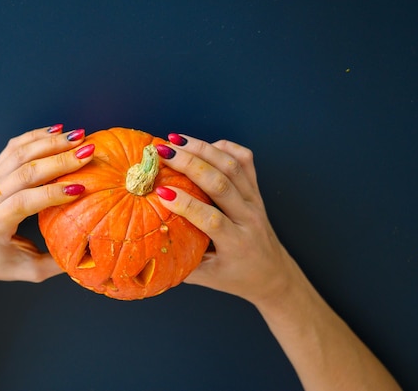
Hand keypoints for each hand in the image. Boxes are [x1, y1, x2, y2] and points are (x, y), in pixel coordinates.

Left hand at [0, 125, 94, 291]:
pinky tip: (57, 130)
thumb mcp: (26, 272)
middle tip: (88, 152)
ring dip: (51, 142)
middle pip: (25, 171)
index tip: (81, 188)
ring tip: (78, 136)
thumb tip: (90, 257)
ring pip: (20, 154)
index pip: (25, 201)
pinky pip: (13, 148)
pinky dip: (35, 136)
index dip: (54, 193)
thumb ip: (56, 264)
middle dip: (60, 159)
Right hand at [155, 135, 292, 304]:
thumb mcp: (206, 277)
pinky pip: (244, 160)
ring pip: (233, 166)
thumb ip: (179, 262)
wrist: (272, 272)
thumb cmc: (235, 277)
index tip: (161, 192)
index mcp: (236, 244)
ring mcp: (255, 200)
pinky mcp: (256, 189)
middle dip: (191, 164)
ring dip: (203, 149)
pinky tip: (202, 145)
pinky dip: (224, 147)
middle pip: (222, 184)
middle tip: (163, 153)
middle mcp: (249, 218)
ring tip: (175, 140)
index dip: (187, 204)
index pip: (212, 219)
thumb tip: (144, 246)